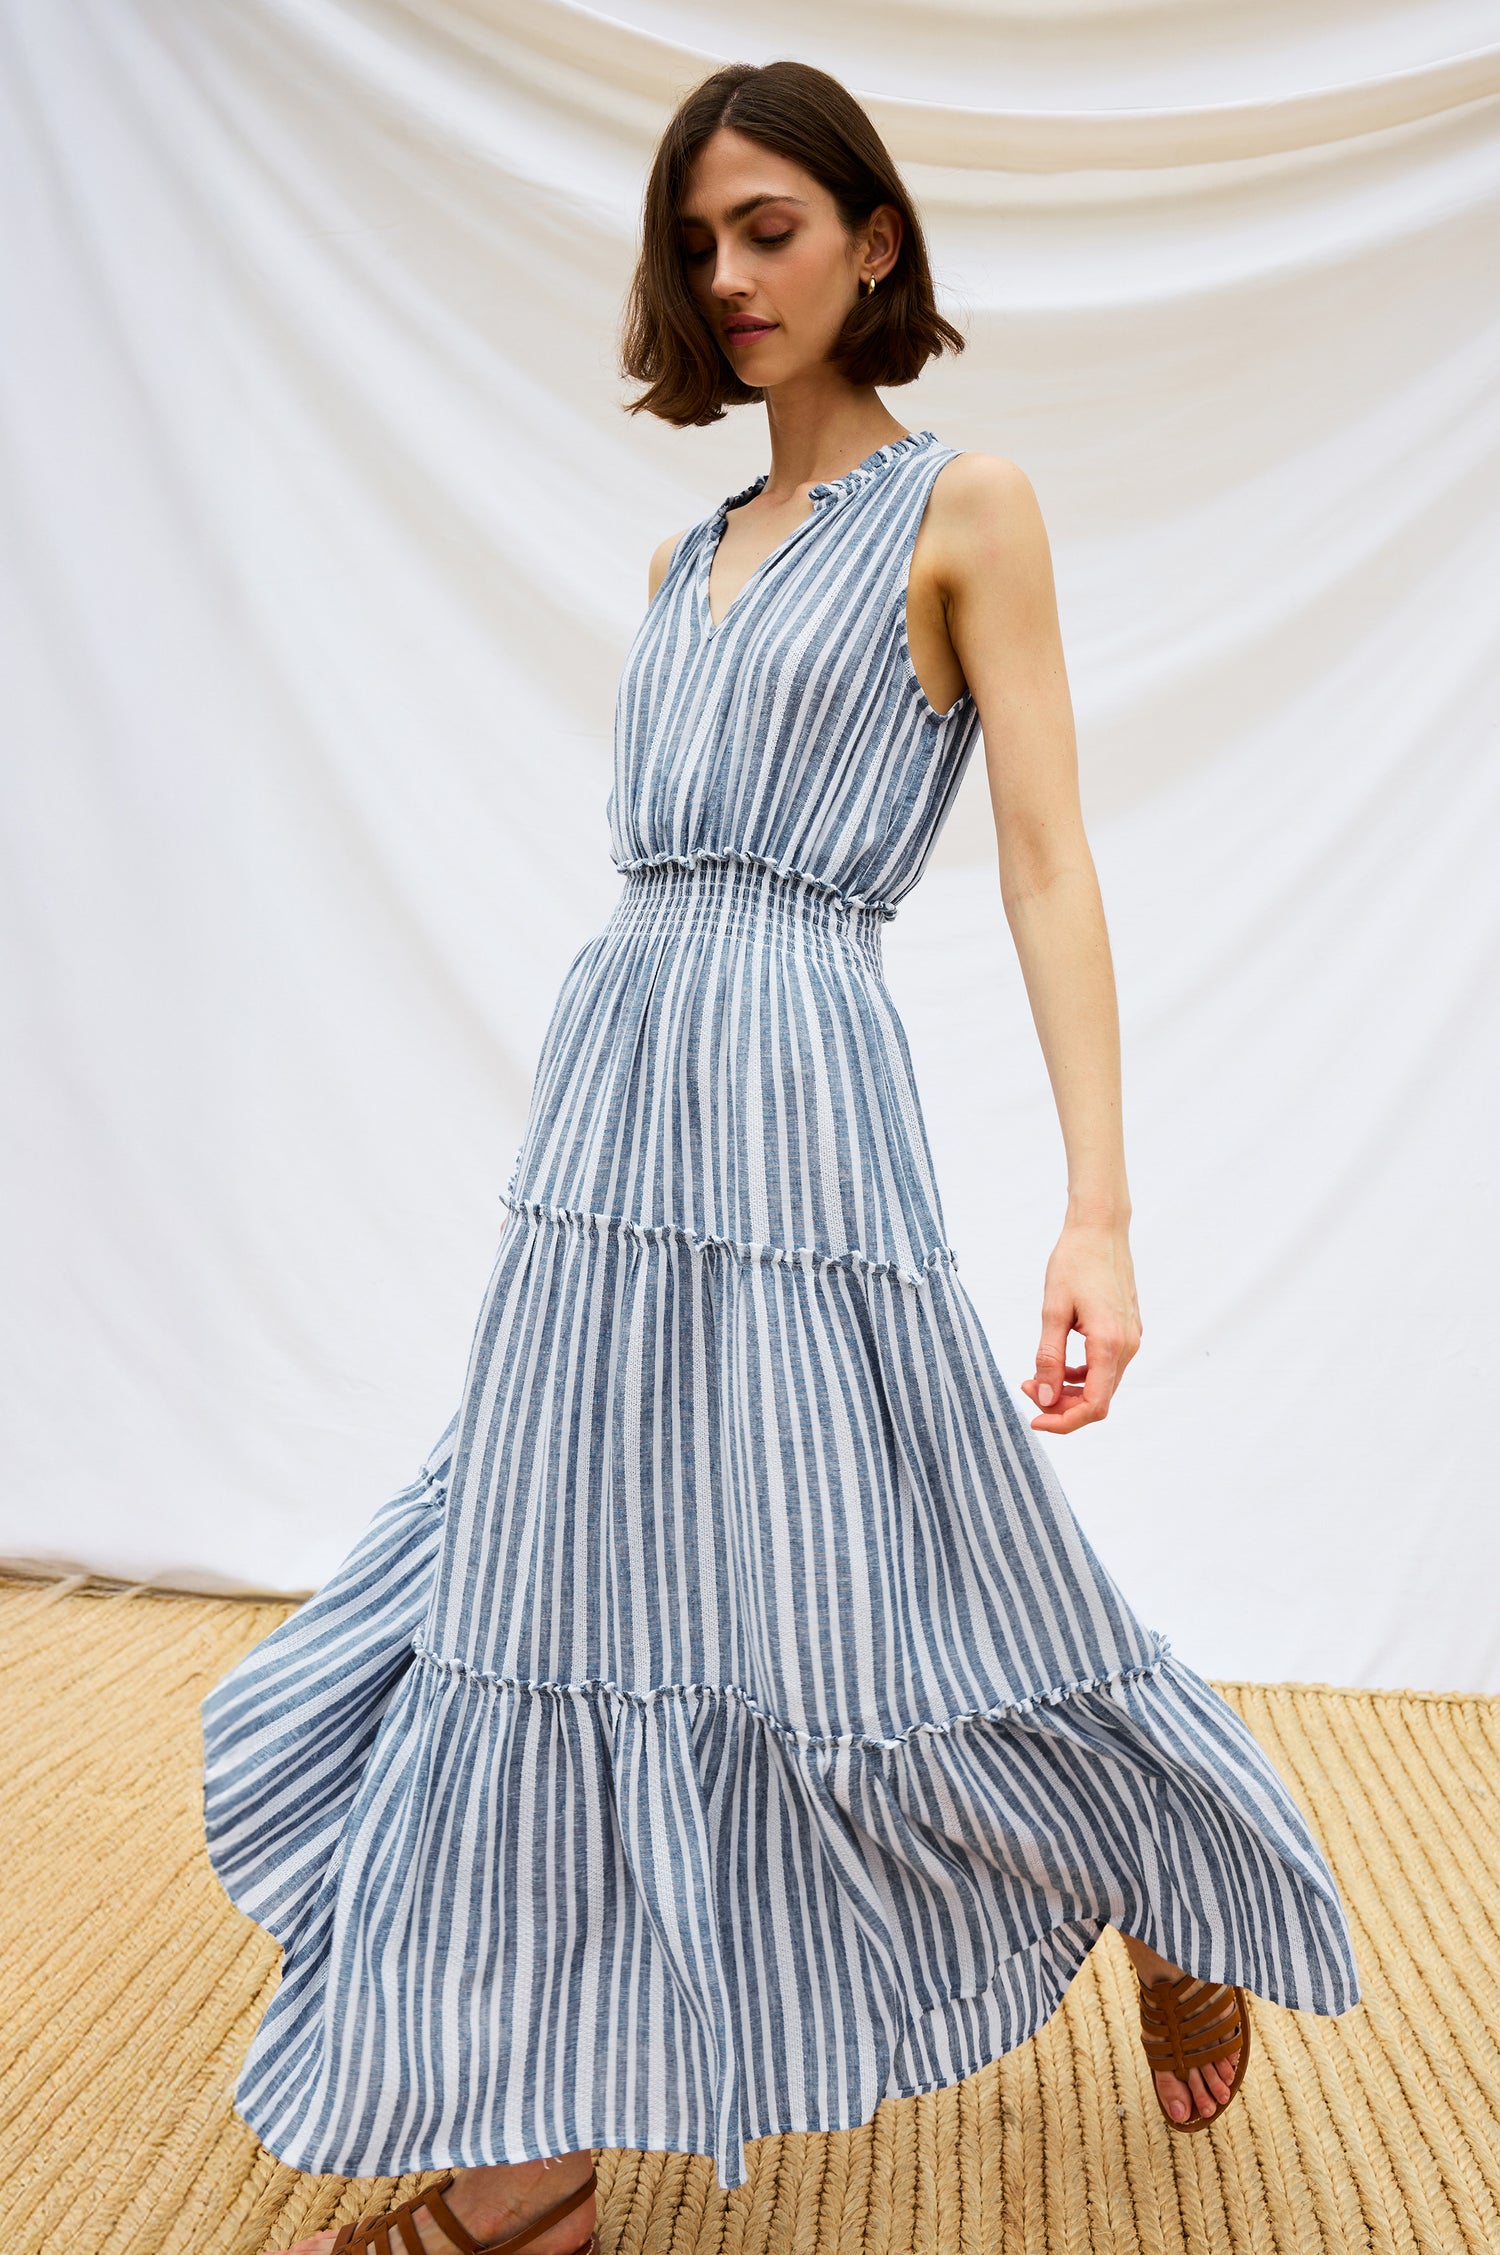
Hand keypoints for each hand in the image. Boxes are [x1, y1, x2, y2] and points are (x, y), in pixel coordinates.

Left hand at [1018, 1217, 1141, 1432]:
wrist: (1100, 1230)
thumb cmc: (1074, 1262)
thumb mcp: (1053, 1311)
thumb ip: (1048, 1357)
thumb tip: (1043, 1396)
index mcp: (1109, 1343)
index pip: (1094, 1406)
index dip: (1064, 1422)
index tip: (1035, 1420)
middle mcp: (1127, 1346)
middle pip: (1098, 1400)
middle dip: (1061, 1405)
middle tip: (1027, 1388)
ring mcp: (1131, 1339)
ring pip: (1102, 1385)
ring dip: (1070, 1390)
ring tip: (1035, 1376)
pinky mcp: (1127, 1331)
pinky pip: (1106, 1367)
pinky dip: (1081, 1375)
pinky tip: (1057, 1364)